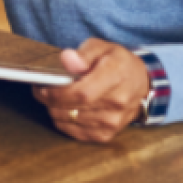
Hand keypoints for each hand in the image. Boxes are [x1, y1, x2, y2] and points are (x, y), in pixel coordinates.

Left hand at [32, 39, 149, 142]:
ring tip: (54, 97)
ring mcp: (112, 122)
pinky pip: (74, 133)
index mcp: (116, 77)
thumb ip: (83, 53)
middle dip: (50, 100)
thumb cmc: (117, 63)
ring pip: (69, 121)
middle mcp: (117, 103)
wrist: (140, 84)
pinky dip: (63, 121)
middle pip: (72, 108)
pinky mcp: (106, 135)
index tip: (42, 86)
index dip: (57, 92)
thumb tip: (67, 60)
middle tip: (42, 89)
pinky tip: (65, 109)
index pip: (81, 93)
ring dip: (55, 110)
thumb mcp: (101, 47)